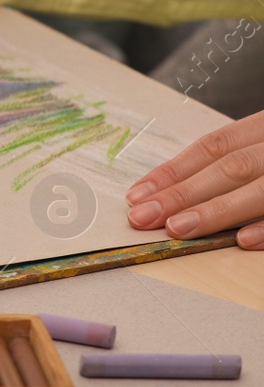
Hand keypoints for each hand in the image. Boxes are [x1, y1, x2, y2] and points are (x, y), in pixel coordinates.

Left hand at [126, 113, 263, 247]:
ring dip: (215, 210)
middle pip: (230, 168)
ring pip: (260, 190)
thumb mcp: (261, 145)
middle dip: (182, 193)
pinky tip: (241, 240)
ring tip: (176, 229)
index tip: (135, 195)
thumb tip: (171, 191)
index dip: (172, 171)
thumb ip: (232, 162)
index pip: (213, 147)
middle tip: (142, 217)